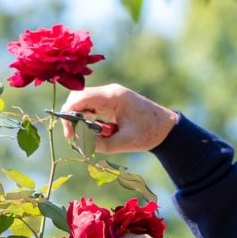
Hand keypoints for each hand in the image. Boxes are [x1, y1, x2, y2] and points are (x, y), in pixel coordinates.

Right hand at [59, 84, 179, 153]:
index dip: (69, 114)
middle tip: (74, 138)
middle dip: (72, 118)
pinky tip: (94, 134)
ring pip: (84, 104)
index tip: (70, 134)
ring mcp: (110, 97)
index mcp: (113, 96)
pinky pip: (92, 109)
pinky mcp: (111, 104)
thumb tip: (81, 144)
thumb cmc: (150, 133)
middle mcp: (109, 93)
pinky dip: (89, 121)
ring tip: (85, 139)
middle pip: (79, 99)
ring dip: (81, 120)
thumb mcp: (125, 142)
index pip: (80, 98)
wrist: (167, 128)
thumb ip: (102, 144)